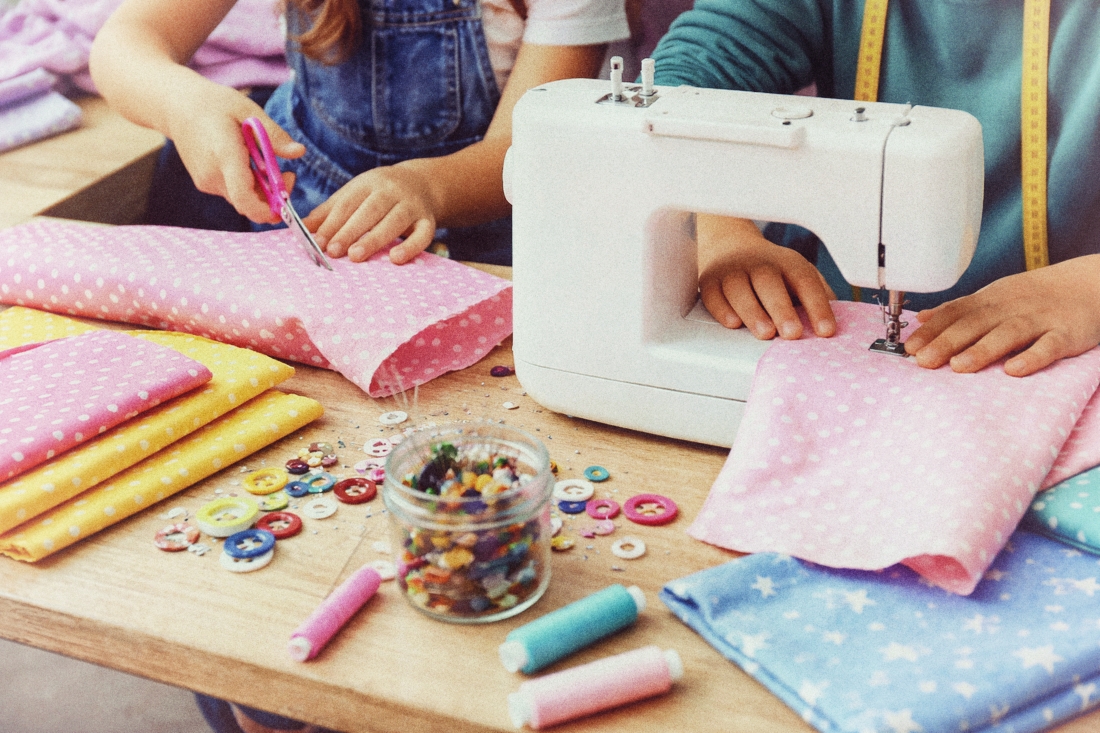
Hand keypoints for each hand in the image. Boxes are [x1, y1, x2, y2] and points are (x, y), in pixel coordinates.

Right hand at [166, 82, 303, 224]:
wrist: (175, 106)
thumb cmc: (213, 104)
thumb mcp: (247, 110)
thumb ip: (273, 134)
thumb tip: (299, 152)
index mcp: (224, 156)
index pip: (245, 199)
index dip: (268, 209)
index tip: (286, 198)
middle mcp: (212, 175)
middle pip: (250, 203)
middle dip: (273, 196)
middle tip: (287, 173)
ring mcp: (206, 182)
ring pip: (243, 199)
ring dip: (261, 189)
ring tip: (263, 159)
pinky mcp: (205, 184)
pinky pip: (234, 192)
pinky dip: (248, 184)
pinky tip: (247, 161)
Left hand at [304, 164, 436, 264]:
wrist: (423, 184)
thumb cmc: (379, 194)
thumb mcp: (355, 194)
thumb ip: (329, 212)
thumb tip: (301, 228)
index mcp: (369, 183)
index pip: (348, 203)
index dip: (332, 223)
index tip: (317, 242)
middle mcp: (392, 191)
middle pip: (369, 211)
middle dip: (350, 231)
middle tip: (333, 251)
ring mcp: (412, 206)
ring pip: (394, 221)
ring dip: (374, 239)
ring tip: (356, 257)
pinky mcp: (428, 221)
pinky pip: (422, 235)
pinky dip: (411, 247)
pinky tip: (396, 259)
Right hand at [699, 216, 835, 339]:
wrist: (731, 248)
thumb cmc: (772, 272)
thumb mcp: (799, 277)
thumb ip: (817, 298)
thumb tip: (836, 325)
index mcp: (788, 263)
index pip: (805, 280)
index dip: (817, 306)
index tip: (826, 331)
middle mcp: (759, 264)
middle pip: (769, 281)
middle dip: (782, 308)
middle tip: (792, 333)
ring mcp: (732, 271)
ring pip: (739, 287)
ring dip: (753, 311)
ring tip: (765, 333)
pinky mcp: (709, 281)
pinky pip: (713, 294)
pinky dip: (722, 309)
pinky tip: (733, 323)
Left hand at [904, 254, 1099, 375]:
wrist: (1092, 283)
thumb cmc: (1036, 296)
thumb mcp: (995, 296)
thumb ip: (959, 309)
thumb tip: (921, 318)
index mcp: (991, 299)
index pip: (956, 312)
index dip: (932, 330)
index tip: (909, 347)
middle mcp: (1011, 307)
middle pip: (975, 323)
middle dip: (947, 342)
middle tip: (923, 361)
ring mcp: (1040, 319)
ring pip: (1008, 333)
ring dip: (982, 350)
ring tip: (959, 366)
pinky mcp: (1066, 333)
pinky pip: (1049, 346)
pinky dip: (1032, 357)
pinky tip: (1014, 370)